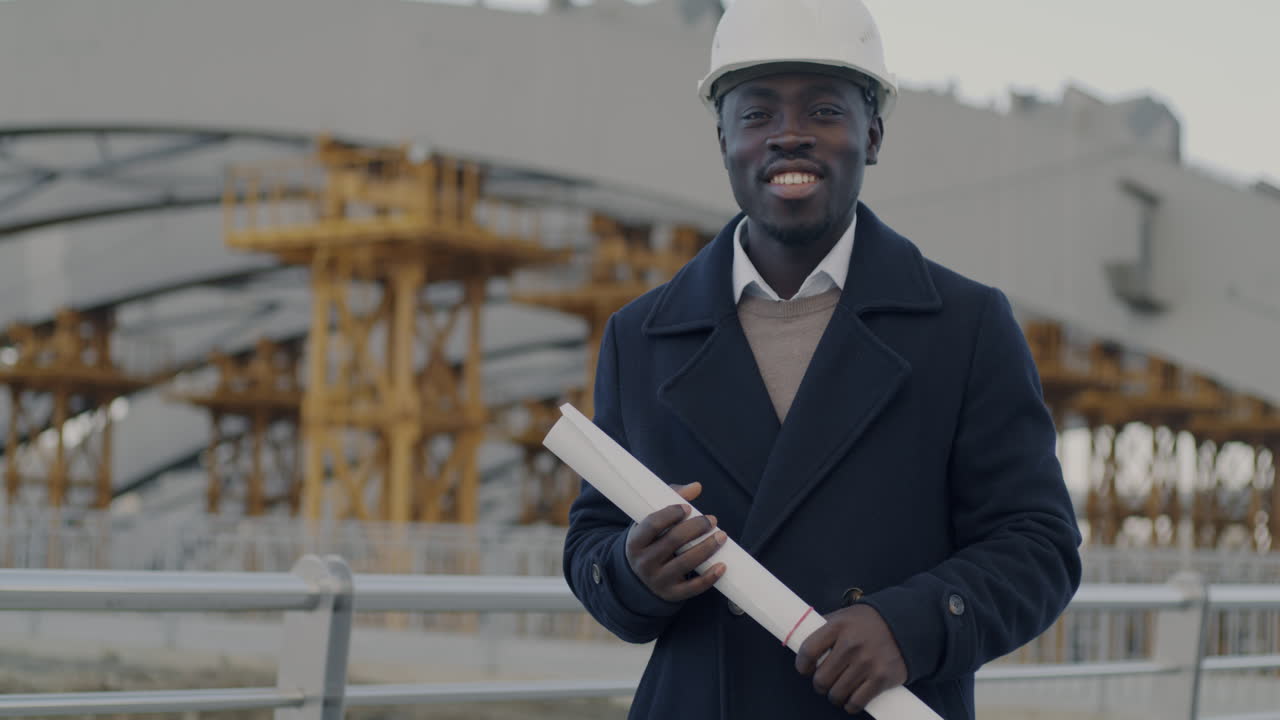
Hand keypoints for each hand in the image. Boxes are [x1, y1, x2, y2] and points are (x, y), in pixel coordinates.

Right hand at [624, 482, 726, 601]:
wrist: (639, 578)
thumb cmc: (650, 541)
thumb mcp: (651, 523)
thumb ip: (671, 500)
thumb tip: (696, 487)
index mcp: (635, 542)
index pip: (652, 524)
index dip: (671, 514)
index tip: (687, 508)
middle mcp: (644, 562)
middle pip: (673, 541)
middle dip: (696, 528)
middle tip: (712, 519)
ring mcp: (658, 580)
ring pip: (686, 563)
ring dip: (707, 548)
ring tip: (722, 536)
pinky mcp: (672, 594)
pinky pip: (693, 587)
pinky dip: (709, 577)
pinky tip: (722, 565)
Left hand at [795, 603, 907, 714]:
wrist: (908, 624)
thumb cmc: (871, 622)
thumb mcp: (846, 616)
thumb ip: (826, 627)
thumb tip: (802, 640)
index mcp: (839, 626)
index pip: (808, 650)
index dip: (802, 665)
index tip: (805, 669)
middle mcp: (852, 644)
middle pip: (821, 678)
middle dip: (819, 684)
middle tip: (824, 682)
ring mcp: (867, 662)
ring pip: (836, 694)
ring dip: (834, 696)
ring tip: (838, 690)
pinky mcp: (881, 678)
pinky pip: (856, 702)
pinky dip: (850, 705)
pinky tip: (851, 699)